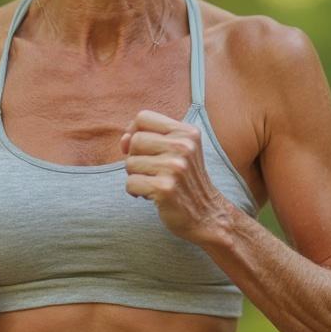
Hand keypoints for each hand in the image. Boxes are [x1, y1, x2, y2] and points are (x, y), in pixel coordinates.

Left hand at [121, 109, 231, 243]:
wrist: (207, 214)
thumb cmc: (185, 181)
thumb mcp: (176, 151)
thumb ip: (149, 138)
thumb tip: (124, 140)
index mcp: (187, 132)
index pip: (143, 117)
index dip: (134, 132)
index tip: (141, 149)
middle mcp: (184, 147)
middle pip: (135, 140)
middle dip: (135, 158)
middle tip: (151, 171)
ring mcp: (175, 167)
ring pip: (130, 163)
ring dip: (136, 176)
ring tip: (154, 183)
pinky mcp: (165, 188)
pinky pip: (130, 183)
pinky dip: (135, 191)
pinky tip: (151, 195)